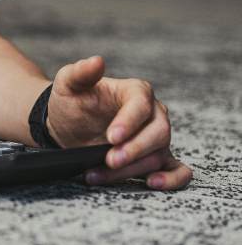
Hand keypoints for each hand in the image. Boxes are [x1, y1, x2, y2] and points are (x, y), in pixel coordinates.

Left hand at [46, 56, 192, 189]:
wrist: (67, 124)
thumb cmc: (71, 101)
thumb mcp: (68, 83)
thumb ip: (80, 72)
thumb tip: (96, 61)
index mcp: (135, 92)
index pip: (141, 106)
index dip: (129, 123)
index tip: (111, 137)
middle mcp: (152, 114)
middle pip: (157, 133)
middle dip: (133, 150)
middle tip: (108, 160)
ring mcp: (155, 137)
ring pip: (157, 156)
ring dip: (128, 170)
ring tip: (96, 174)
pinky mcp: (153, 157)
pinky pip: (177, 170)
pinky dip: (171, 179)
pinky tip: (152, 183)